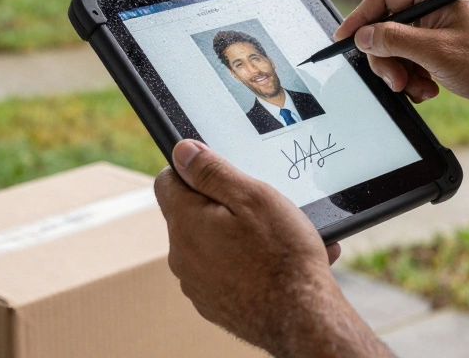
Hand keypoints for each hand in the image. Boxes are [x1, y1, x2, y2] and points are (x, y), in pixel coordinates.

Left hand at [154, 140, 389, 357]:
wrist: (301, 318)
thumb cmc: (282, 256)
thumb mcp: (252, 197)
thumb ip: (212, 171)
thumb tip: (182, 151)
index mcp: (185, 223)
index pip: (167, 180)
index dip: (193, 170)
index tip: (221, 174)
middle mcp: (182, 255)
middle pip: (191, 213)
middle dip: (221, 205)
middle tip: (261, 209)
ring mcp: (195, 283)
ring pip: (209, 243)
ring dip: (234, 235)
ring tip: (277, 239)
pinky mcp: (212, 303)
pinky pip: (222, 271)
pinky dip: (242, 263)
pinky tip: (273, 263)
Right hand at [334, 0, 468, 131]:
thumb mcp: (434, 51)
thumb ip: (393, 40)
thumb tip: (363, 36)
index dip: (360, 18)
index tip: (344, 39)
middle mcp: (436, 5)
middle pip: (388, 26)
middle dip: (387, 56)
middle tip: (393, 79)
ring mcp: (439, 27)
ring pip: (398, 47)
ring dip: (402, 72)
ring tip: (418, 88)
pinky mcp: (443, 47)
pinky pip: (413, 60)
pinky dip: (415, 77)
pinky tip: (429, 90)